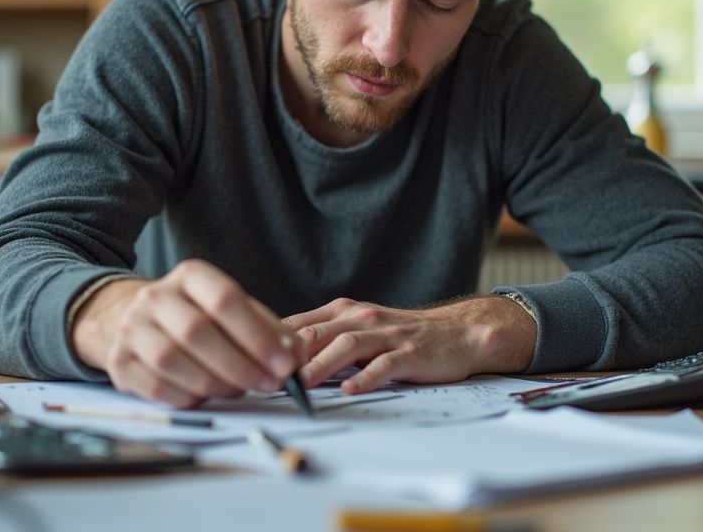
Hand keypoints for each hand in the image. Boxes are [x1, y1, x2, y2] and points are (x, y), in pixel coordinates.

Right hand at [70, 259, 302, 407]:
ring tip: (241, 390)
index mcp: (190, 276)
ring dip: (216, 383)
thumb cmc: (198, 316)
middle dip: (242, 365)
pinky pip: (156, 387)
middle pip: (198, 332)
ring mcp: (132, 329)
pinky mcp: (119, 363)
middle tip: (271, 384)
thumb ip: (267, 329)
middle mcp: (155, 297)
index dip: (259, 336)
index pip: (226, 301)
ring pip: (174, 361)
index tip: (287, 364)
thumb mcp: (233, 310)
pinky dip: (189, 397)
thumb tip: (297, 356)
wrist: (135, 319)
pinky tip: (207, 396)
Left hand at [284, 296, 535, 394]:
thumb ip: (324, 340)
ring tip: (299, 384)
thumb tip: (277, 361)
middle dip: (288, 354)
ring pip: (346, 346)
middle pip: (317, 333)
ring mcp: (385, 334)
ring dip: (320, 365)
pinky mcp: (409, 352)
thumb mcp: (359, 331)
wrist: (458, 333)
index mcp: (343, 312)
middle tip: (261, 376)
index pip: (298, 324)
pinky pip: (384, 365)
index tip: (244, 360)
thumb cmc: (402, 337)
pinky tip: (349, 390)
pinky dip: (365, 377)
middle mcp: (361, 318)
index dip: (270, 341)